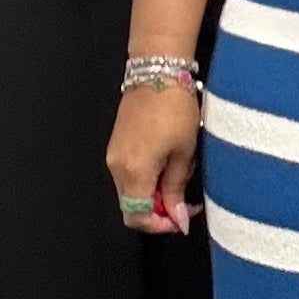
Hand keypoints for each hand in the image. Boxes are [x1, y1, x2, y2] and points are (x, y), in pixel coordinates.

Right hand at [105, 85, 202, 233]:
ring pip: (131, 191)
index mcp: (134, 172)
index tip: (180, 220)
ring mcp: (114, 155)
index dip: (160, 225)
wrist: (157, 73)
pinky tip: (167, 167)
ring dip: (154, 194)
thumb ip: (176, 189)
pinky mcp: (117, 145)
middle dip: (160, 211)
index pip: (138, 217)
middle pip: (132, 207)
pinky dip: (147, 179)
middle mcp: (117, 167)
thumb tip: (176, 216)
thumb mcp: (184, 153)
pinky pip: (129, 174)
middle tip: (185, 203)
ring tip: (180, 180)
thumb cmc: (173, 107)